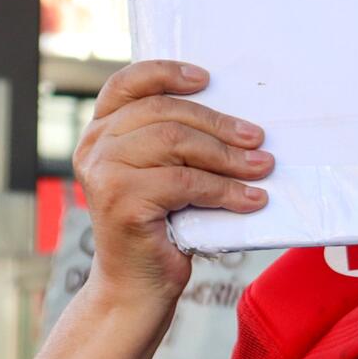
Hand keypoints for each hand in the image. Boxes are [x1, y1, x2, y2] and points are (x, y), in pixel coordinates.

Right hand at [72, 61, 271, 301]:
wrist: (137, 285)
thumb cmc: (161, 226)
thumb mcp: (163, 174)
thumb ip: (174, 142)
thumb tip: (236, 120)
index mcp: (101, 132)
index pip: (127, 85)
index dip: (166, 73)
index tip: (206, 78)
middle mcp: (95, 148)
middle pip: (164, 114)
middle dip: (218, 124)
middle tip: (258, 138)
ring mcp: (103, 173)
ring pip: (177, 144)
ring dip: (229, 156)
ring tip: (262, 167)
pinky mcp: (122, 201)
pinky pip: (186, 183)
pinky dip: (226, 190)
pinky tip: (252, 199)